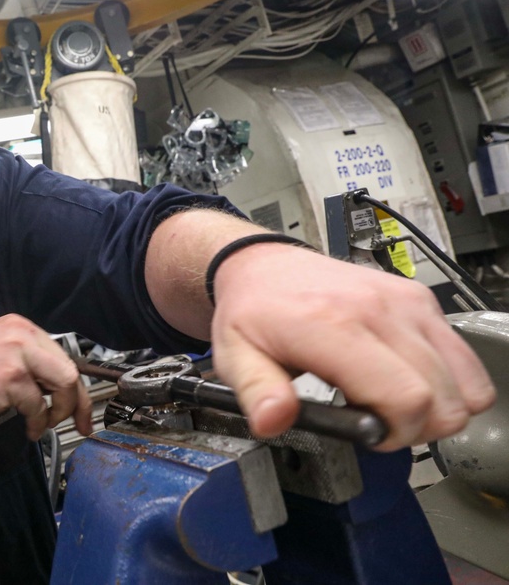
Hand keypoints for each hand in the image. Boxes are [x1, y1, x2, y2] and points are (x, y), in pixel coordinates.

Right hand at [0, 314, 93, 439]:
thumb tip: (52, 384)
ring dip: (61, 411)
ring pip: (65, 385)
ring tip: (46, 424)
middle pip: (70, 368)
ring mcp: (17, 354)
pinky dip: (38, 423)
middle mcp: (21, 333)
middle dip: (79, 401)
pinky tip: (29, 429)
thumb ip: (23, 359)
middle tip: (81, 422)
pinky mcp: (11, 377)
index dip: (74, 383)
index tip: (79, 403)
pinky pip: (39, 406)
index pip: (61, 353)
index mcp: (18, 325)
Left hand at [209, 243, 495, 450]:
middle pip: (444, 398)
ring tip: (392, 401)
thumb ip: (257, 392)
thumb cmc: (252, 310)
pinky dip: (447, 382)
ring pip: (466, 382)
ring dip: (438, 407)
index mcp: (333, 325)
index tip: (368, 434)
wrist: (264, 267)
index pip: (406, 398)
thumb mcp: (235, 355)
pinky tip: (405, 379)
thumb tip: (273, 420)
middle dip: (417, 427)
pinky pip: (465, 358)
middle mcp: (378, 309)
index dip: (395, 433)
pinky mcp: (420, 299)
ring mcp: (406, 302)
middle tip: (378, 420)